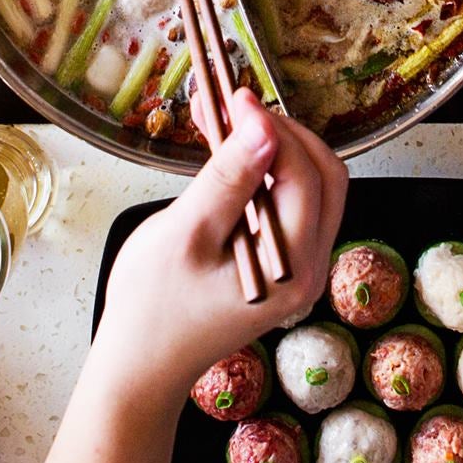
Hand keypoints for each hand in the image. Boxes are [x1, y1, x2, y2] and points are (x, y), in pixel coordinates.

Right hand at [96, 90, 345, 385]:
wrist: (140, 366)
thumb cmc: (153, 308)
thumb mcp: (185, 234)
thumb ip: (229, 179)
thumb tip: (264, 128)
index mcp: (295, 265)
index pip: (306, 173)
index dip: (273, 128)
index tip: (235, 96)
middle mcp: (310, 266)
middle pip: (322, 175)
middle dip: (280, 132)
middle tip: (233, 104)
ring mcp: (299, 266)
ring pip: (306, 186)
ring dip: (270, 147)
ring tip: (222, 118)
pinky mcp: (280, 263)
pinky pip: (285, 204)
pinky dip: (260, 172)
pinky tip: (226, 150)